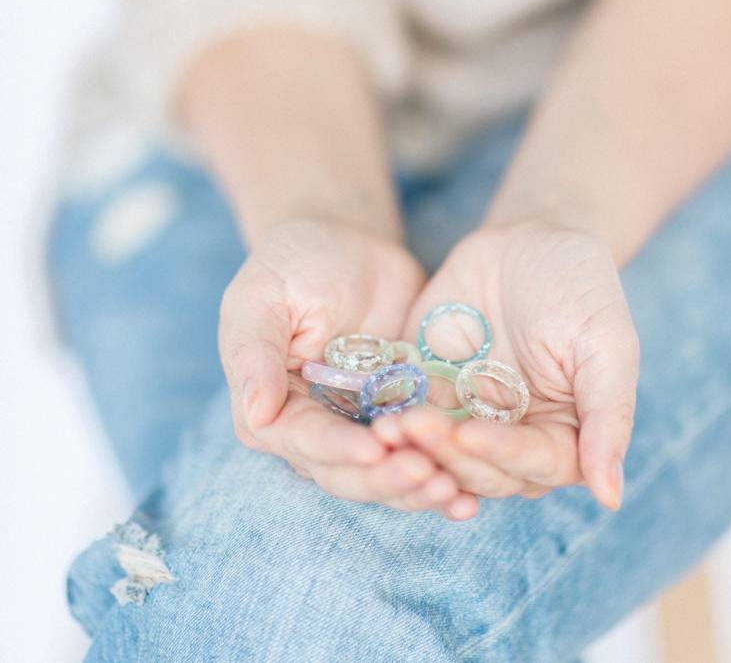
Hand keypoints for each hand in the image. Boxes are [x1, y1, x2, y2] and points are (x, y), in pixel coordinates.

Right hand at [219, 217, 477, 517]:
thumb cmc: (293, 262)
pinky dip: (445, 473)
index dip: (340, 451)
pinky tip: (472, 493)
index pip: (307, 443)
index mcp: (272, 411)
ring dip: (420, 490)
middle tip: (429, 476)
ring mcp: (360, 428)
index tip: (375, 450)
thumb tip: (254, 412)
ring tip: (457, 493)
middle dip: (389, 479)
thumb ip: (255, 353)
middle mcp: (314, 432)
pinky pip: (421, 453)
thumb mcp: (263, 297)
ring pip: (388, 475)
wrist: (346, 241)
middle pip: (350, 474)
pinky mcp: (401, 416)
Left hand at [373, 220, 638, 509]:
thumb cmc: (580, 287)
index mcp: (563, 436)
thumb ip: (608, 415)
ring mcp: (467, 416)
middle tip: (417, 427)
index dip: (501, 456)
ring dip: (414, 449)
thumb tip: (610, 497)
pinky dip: (391, 422)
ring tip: (388, 429)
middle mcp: (513, 437)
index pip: (534, 464)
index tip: (469, 436)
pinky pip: (406, 417)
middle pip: (479, 471)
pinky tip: (374, 415)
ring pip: (437, 454)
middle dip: (447, 455)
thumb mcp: (606, 343)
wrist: (530, 237)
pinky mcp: (428, 390)